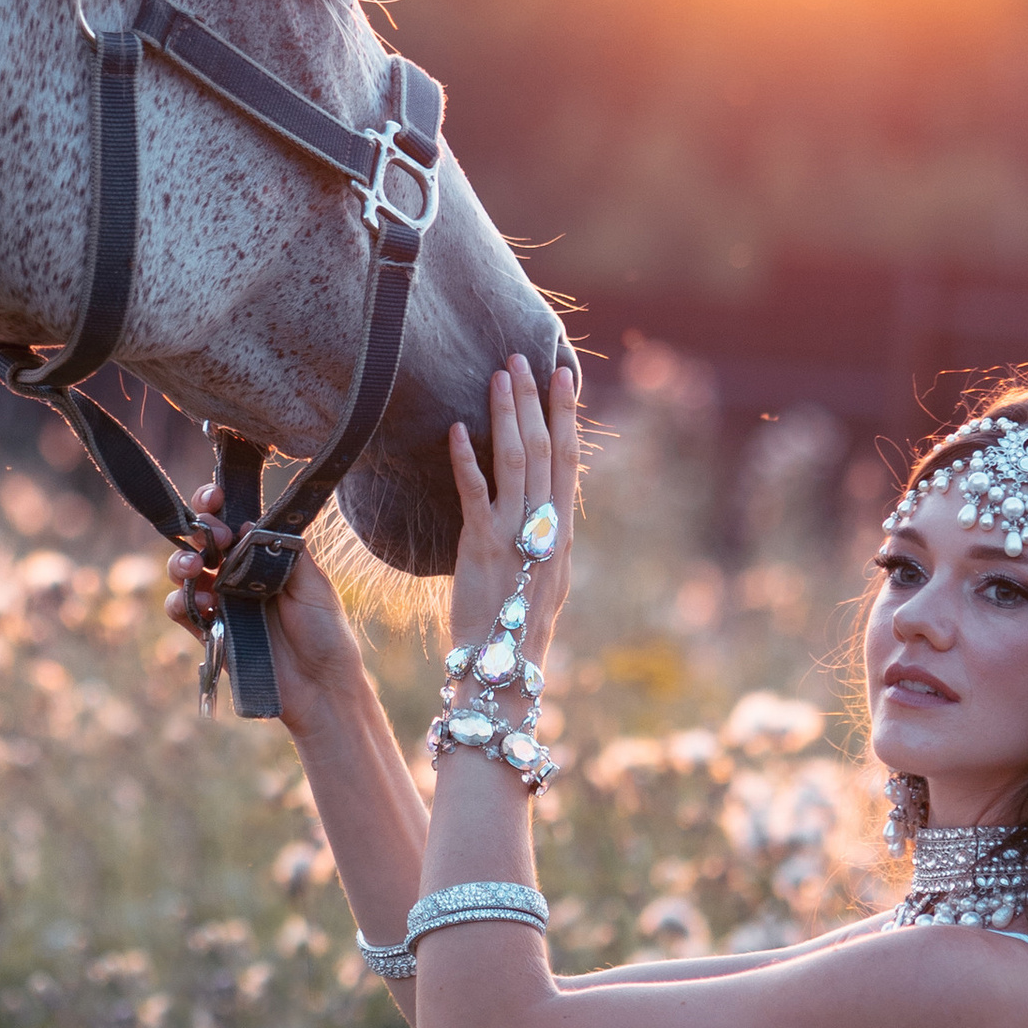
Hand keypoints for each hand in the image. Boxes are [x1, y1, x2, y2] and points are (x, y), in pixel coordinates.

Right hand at [161, 489, 366, 735]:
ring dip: (182, 562)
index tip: (215, 497)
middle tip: (215, 536)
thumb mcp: (314, 584)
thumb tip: (249, 524)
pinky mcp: (209, 632)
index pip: (231, 521)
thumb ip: (284, 551)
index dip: (216, 504)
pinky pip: (180, 610)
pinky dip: (183, 602)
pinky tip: (206, 606)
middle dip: (198, 528)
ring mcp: (220, 603)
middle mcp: (236, 575)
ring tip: (197, 567)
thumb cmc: (325, 633)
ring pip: (183, 571)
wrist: (321, 686)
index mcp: (261, 557)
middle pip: (201, 540)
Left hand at [449, 355, 579, 670]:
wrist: (501, 671)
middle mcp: (546, 529)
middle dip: (535, 401)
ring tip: (497, 375)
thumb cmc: (514, 629)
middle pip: (545, 451)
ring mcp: (517, 537)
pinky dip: (468, 460)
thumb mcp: (541, 579)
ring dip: (507, 415)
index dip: (566, 415)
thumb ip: (542, 539)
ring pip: (517, 462)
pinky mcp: (483, 548)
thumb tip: (540, 509)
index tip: (563, 374)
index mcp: (562, 533)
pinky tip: (459, 429)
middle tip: (522, 356)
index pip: (568, 460)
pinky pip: (476, 495)